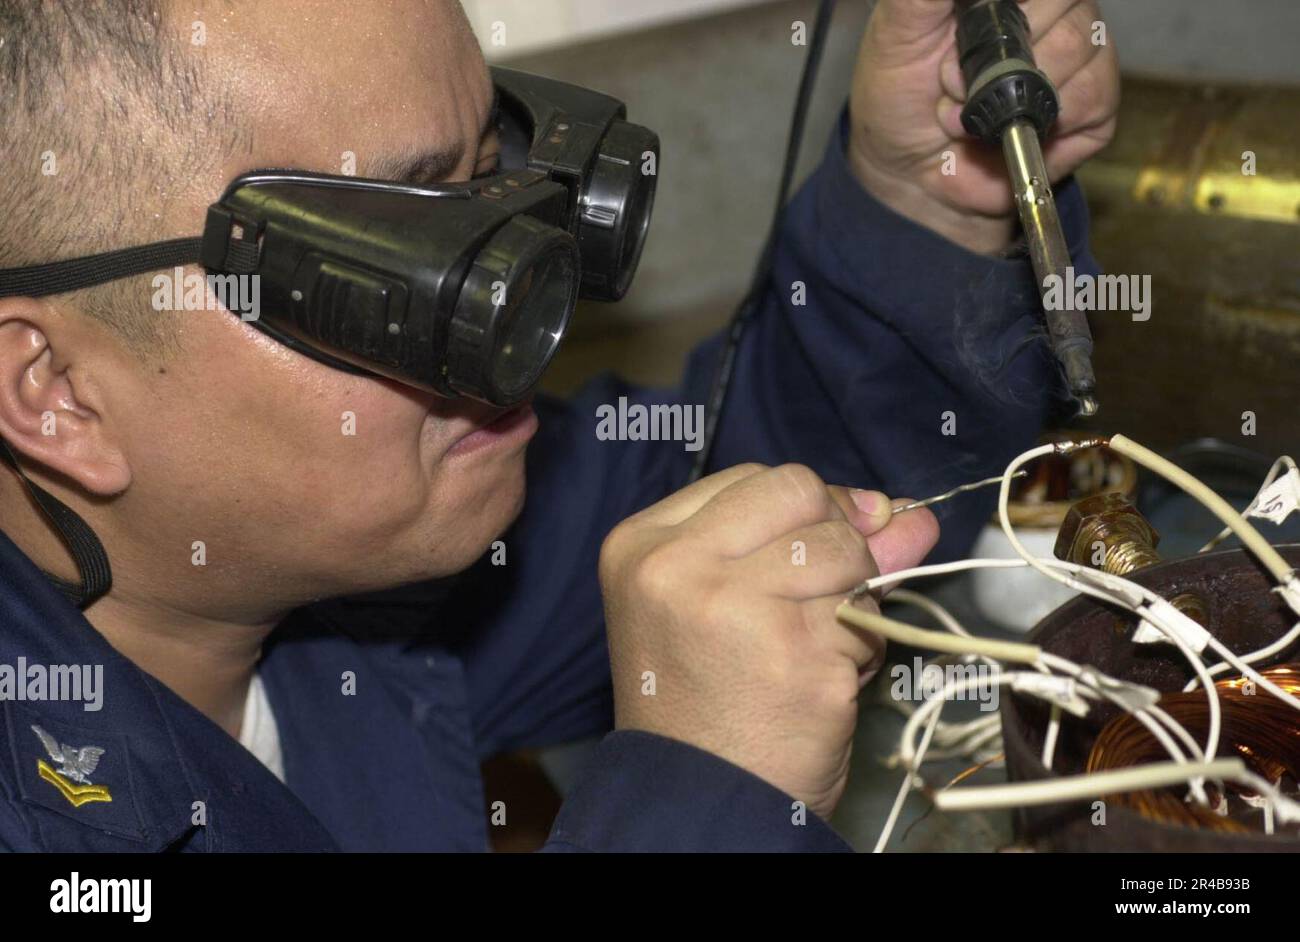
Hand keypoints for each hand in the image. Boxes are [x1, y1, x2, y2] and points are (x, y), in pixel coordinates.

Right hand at [598, 463, 937, 819]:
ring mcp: (736, 608)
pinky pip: (868, 618)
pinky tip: (819, 681)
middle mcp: (678, 567)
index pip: (759, 478)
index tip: (798, 558)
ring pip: (847, 551)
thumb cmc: (705, 698)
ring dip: (851, 599)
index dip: (803, 513)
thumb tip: (904, 511)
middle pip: (804, 494)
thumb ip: (807, 538)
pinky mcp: (796, 652)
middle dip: (831, 542)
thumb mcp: (723, 599)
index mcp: (643, 544)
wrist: (698, 798)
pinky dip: (862, 651)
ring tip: (807, 646)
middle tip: (804, 601)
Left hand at [847, 0, 1118, 253]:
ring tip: (968, 113)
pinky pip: (1093, 99)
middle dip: (998, 56)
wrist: (906, 169)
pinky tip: (1002, 133)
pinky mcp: (1095, 110)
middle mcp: (1057, 12)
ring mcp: (1082, 57)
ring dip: (1011, 92)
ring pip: (1079, 48)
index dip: (1011, 10)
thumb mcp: (897, 29)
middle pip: (1065, 7)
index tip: (968, 35)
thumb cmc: (901, 95)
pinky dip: (1038, 121)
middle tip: (950, 83)